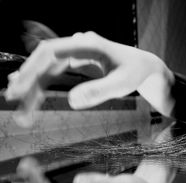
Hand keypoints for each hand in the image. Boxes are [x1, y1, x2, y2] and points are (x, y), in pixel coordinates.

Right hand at [5, 32, 174, 126]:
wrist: (143, 67)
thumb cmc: (134, 73)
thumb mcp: (122, 84)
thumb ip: (99, 91)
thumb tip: (72, 102)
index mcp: (87, 44)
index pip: (51, 52)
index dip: (32, 68)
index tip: (20, 86)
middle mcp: (78, 45)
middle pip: (44, 59)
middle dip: (28, 78)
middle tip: (13, 97)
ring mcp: (75, 53)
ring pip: (46, 67)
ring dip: (33, 85)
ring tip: (21, 106)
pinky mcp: (76, 61)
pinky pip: (54, 72)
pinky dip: (43, 85)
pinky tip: (31, 95)